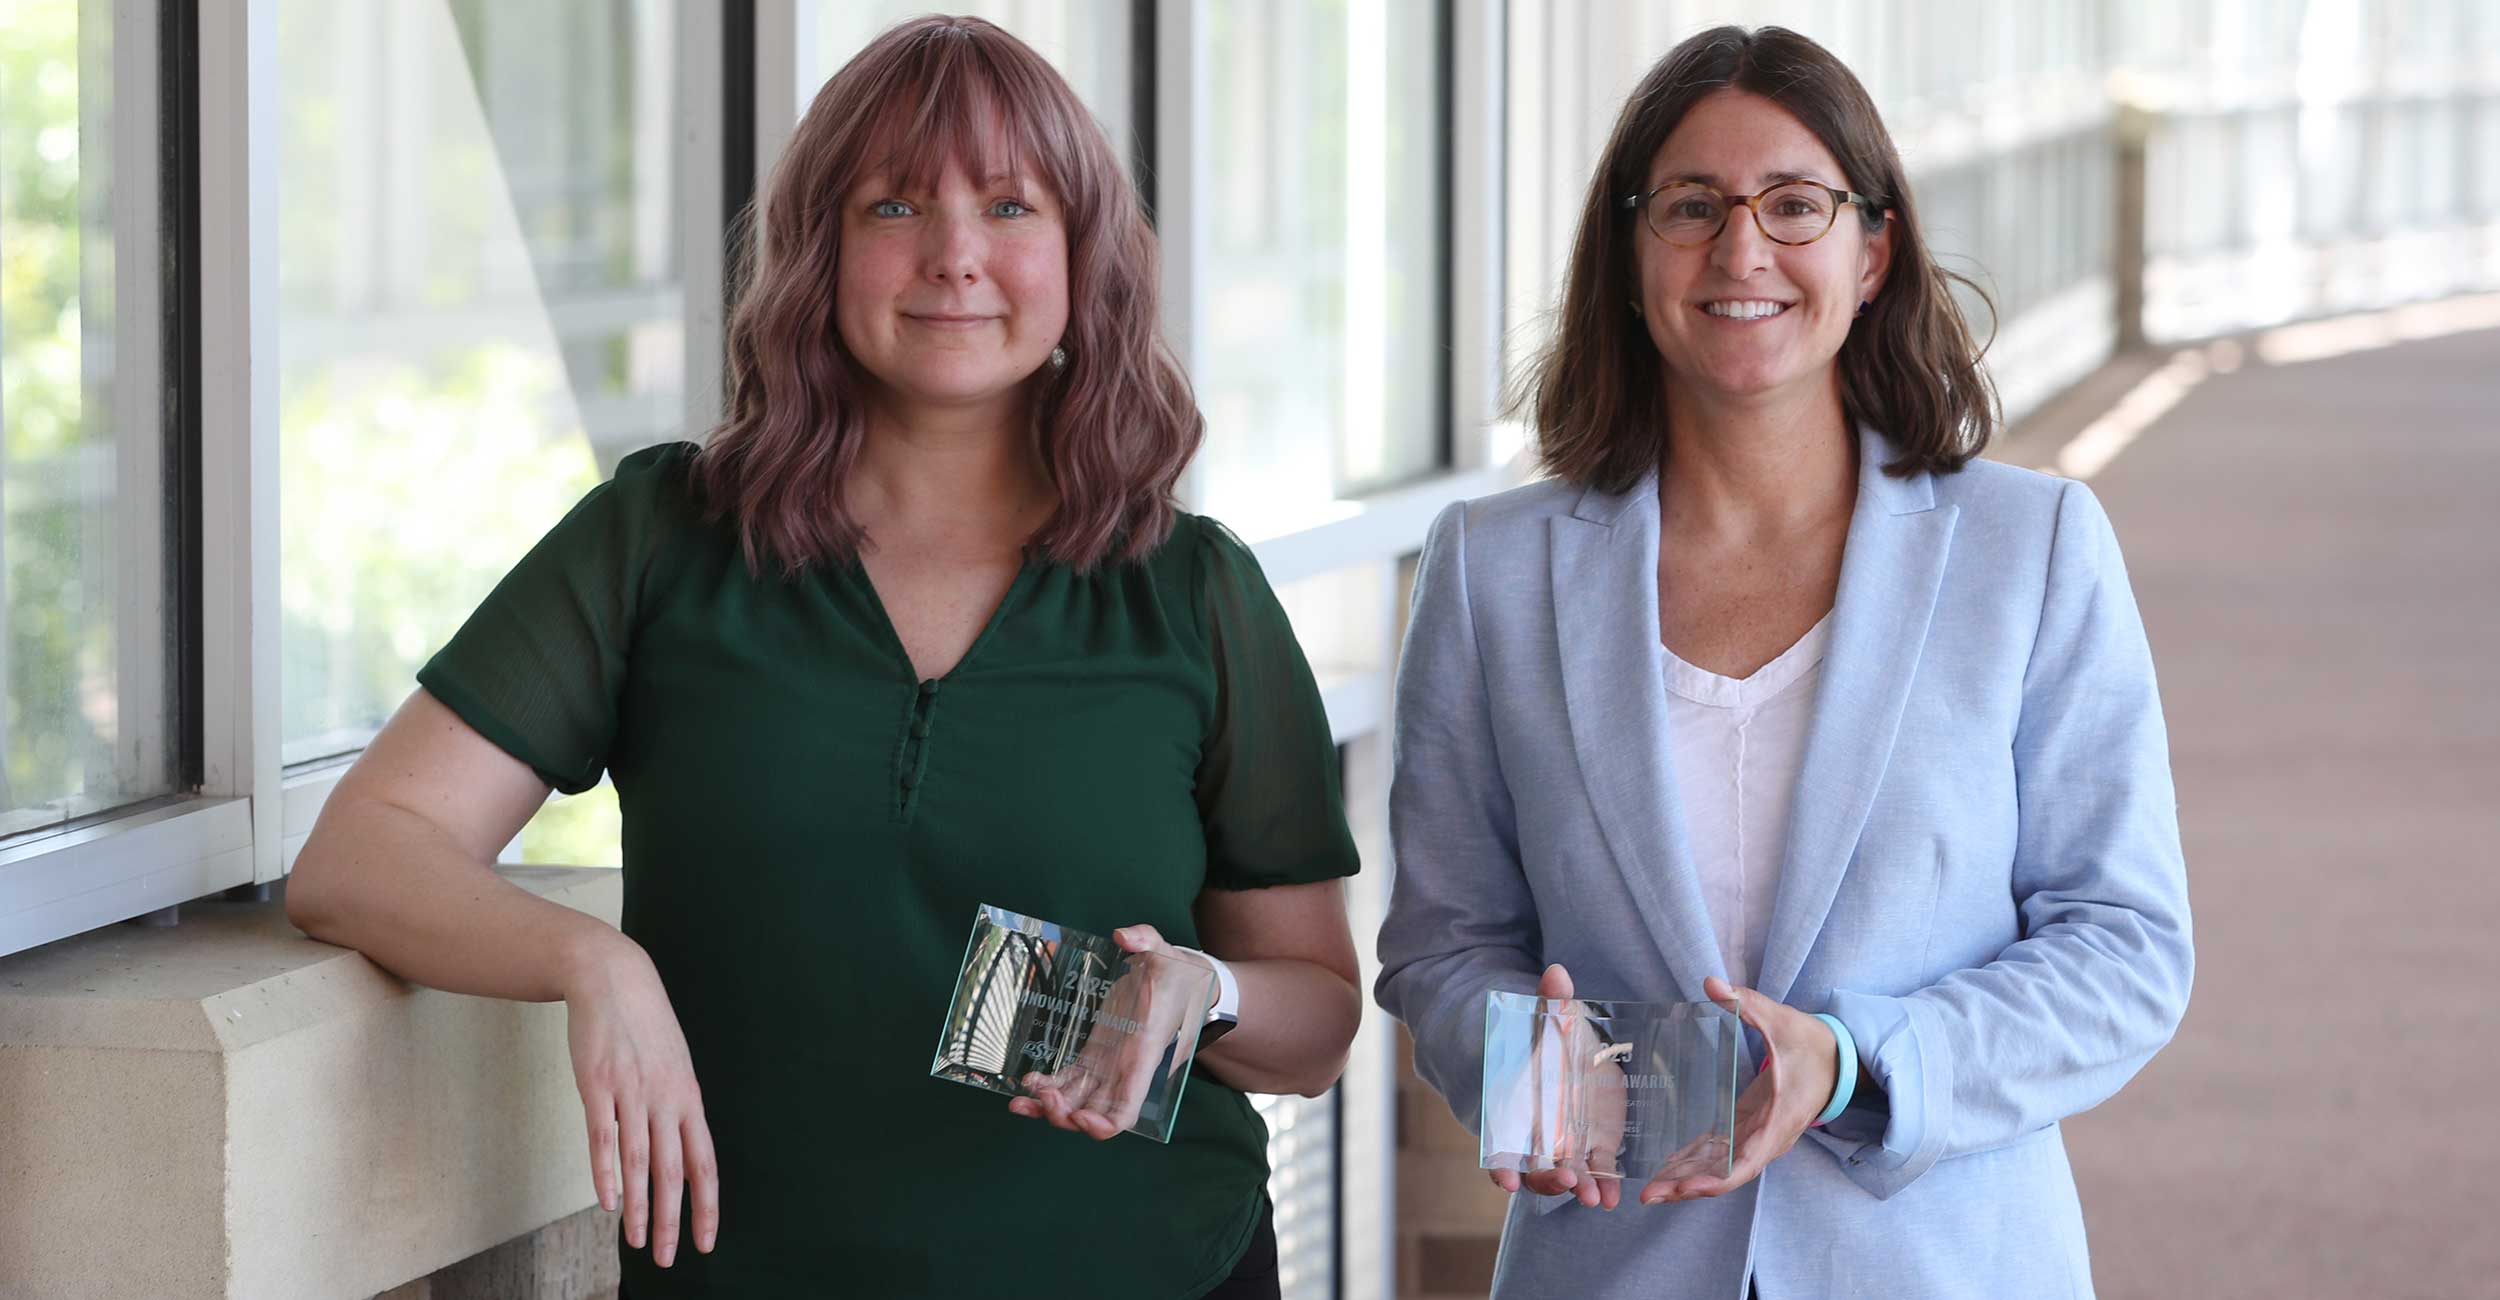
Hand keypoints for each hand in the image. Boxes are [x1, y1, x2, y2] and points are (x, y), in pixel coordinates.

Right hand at [562, 934, 718, 1267]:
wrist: (613, 979)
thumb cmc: (645, 1027)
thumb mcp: (675, 1065)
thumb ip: (678, 1107)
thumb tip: (682, 1148)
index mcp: (688, 1098)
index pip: (705, 1162)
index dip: (707, 1204)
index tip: (706, 1241)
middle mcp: (666, 1099)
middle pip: (673, 1171)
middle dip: (672, 1220)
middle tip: (667, 1258)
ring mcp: (632, 1092)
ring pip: (640, 1161)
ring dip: (640, 1207)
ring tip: (637, 1242)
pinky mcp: (598, 1086)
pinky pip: (604, 1138)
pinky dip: (607, 1173)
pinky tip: (610, 1202)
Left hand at [1008, 924, 1207, 1139]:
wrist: (1183, 986)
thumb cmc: (1176, 975)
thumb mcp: (1165, 952)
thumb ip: (1145, 939)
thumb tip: (1123, 936)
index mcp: (1141, 1055)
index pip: (1126, 1109)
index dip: (1102, 1125)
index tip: (1078, 1117)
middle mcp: (1123, 1071)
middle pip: (1093, 1115)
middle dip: (1063, 1116)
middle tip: (1039, 1095)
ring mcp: (1107, 1067)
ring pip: (1077, 1104)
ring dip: (1048, 1109)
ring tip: (1021, 1100)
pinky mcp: (1095, 1058)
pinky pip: (1069, 1084)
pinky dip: (1048, 1090)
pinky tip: (1028, 1084)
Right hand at [1485, 964, 1625, 1210]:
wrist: (1561, 1048)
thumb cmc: (1541, 1034)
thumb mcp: (1544, 1018)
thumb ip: (1549, 1002)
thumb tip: (1557, 973)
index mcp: (1512, 1107)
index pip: (1498, 1142)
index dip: (1499, 1163)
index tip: (1506, 1180)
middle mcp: (1534, 1133)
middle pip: (1533, 1168)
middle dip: (1547, 1179)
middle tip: (1566, 1181)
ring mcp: (1564, 1142)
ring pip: (1564, 1174)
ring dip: (1578, 1188)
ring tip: (1595, 1199)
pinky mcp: (1592, 1143)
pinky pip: (1595, 1169)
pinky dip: (1602, 1184)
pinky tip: (1612, 1197)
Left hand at [1637, 975, 1835, 1204]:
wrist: (1840, 1060)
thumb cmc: (1813, 1043)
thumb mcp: (1783, 1020)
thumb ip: (1748, 1003)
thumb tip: (1712, 983)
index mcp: (1779, 1120)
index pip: (1746, 1162)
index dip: (1717, 1178)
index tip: (1688, 1187)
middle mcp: (1767, 1138)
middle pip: (1726, 1173)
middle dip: (1688, 1186)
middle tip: (1649, 1195)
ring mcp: (1758, 1136)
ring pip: (1720, 1167)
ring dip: (1687, 1179)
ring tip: (1650, 1190)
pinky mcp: (1750, 1128)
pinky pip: (1721, 1153)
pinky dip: (1695, 1163)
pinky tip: (1667, 1169)